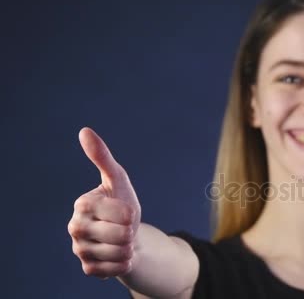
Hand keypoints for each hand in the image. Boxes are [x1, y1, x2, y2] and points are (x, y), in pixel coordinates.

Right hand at [68, 127, 141, 277]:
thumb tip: (84, 131)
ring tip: (121, 239)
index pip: (123, 213)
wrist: (126, 234)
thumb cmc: (121, 203)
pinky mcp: (89, 268)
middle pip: (123, 234)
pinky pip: (118, 268)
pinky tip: (118, 254)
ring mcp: (80, 250)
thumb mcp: (117, 179)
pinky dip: (126, 261)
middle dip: (131, 230)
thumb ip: (102, 157)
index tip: (124, 209)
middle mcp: (75, 228)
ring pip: (121, 252)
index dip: (131, 212)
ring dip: (129, 246)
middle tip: (123, 227)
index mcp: (81, 204)